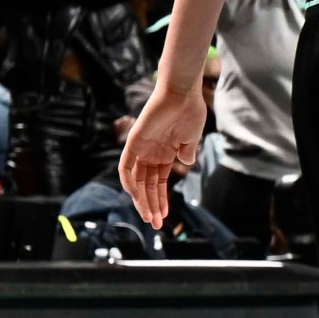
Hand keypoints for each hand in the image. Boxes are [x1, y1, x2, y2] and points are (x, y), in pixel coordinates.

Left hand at [119, 81, 208, 226]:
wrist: (181, 93)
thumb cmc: (189, 112)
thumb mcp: (192, 138)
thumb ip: (187, 153)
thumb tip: (186, 165)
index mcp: (165, 154)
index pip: (159, 183)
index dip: (161, 200)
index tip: (164, 216)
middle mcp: (151, 154)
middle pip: (147, 185)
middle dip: (151, 205)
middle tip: (156, 224)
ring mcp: (141, 149)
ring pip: (136, 181)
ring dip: (141, 199)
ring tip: (150, 216)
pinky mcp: (133, 142)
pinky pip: (126, 166)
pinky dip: (128, 181)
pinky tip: (135, 196)